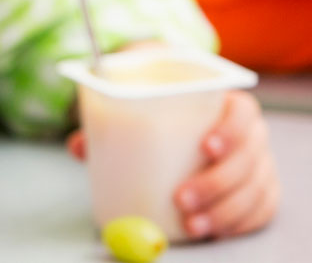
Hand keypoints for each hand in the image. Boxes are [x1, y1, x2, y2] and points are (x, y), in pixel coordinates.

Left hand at [67, 91, 278, 238]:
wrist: (175, 130)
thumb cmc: (160, 116)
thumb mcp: (137, 110)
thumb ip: (108, 124)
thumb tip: (78, 147)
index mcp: (226, 107)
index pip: (243, 112)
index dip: (231, 128)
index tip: (205, 146)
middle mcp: (249, 136)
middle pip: (248, 157)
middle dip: (218, 182)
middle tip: (181, 198)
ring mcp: (257, 165)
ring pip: (253, 189)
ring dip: (226, 210)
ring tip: (193, 224)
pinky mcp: (258, 191)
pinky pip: (261, 209)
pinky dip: (241, 223)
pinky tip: (217, 231)